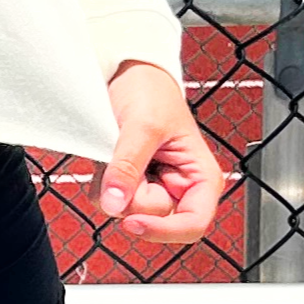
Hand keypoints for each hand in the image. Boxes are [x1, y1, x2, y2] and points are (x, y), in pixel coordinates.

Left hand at [93, 62, 225, 243]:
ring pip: (125, 210)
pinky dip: (101, 180)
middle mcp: (180, 189)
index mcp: (202, 179)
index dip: (163, 230)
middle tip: (128, 152)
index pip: (192, 225)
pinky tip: (110, 154)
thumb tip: (115, 205)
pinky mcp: (130, 184)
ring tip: (119, 148)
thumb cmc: (150, 91)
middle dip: (131, 191)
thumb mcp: (142, 126)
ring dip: (112, 183)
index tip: (131, 222)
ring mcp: (153, 188)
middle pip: (151, 218)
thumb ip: (129, 166)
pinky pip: (108, 199)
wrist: (129, 72)